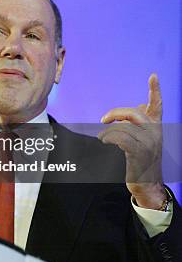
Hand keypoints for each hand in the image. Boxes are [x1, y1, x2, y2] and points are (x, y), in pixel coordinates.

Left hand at [98, 74, 165, 208]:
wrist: (148, 185)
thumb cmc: (143, 161)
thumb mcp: (145, 139)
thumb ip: (141, 123)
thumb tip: (138, 105)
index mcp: (156, 128)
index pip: (157, 106)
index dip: (155, 91)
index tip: (153, 76)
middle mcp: (155, 134)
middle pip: (135, 113)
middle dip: (117, 113)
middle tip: (104, 119)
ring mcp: (148, 144)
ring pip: (125, 127)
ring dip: (109, 131)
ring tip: (103, 138)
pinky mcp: (139, 154)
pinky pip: (121, 138)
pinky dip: (109, 138)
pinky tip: (105, 142)